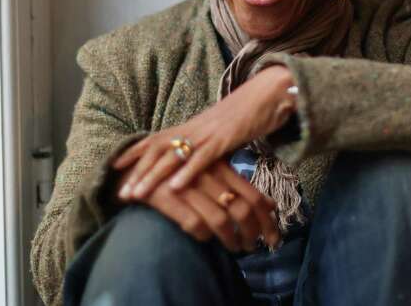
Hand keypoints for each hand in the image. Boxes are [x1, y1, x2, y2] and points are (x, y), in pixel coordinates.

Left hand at [113, 65, 294, 198]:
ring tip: (137, 194)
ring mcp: (207, 133)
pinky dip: (187, 173)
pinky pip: (202, 158)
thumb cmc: (248, 114)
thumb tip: (200, 163)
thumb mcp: (222, 133)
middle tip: (122, 193)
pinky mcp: (224, 139)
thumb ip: (209, 147)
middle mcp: (194, 128)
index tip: (114, 167)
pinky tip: (174, 188)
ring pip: (173, 156)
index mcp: (192, 126)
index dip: (134, 152)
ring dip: (153, 176)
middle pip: (158, 150)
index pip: (156, 139)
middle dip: (138, 172)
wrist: (269, 93)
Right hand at [117, 159, 281, 250]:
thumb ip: (236, 184)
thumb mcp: (211, 168)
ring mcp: (187, 186)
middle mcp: (207, 175)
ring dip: (232, 240)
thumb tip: (269, 206)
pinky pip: (193, 224)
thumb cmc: (180, 168)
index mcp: (220, 166)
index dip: (267, 220)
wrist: (136, 162)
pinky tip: (205, 240)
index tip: (274, 236)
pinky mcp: (166, 197)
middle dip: (253, 233)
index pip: (252, 196)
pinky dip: (203, 236)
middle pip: (241, 210)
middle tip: (255, 246)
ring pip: (220, 220)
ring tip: (236, 248)